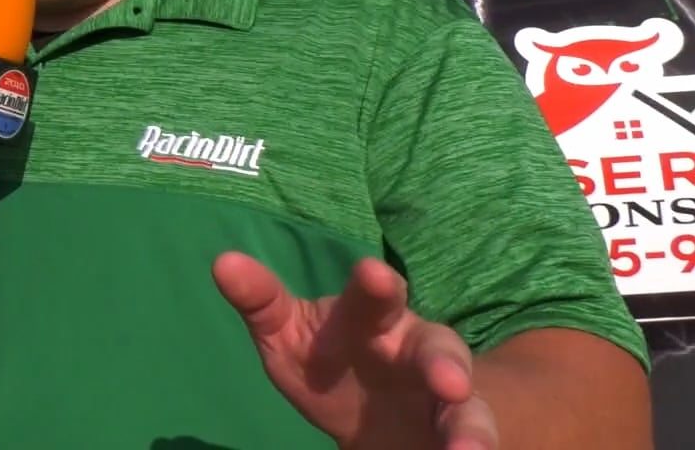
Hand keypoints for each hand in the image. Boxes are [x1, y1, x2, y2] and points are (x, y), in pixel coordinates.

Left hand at [212, 253, 496, 449]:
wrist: (370, 416)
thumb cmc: (325, 359)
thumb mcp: (288, 334)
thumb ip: (260, 301)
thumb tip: (223, 262)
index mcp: (374, 316)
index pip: (375, 296)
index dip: (375, 285)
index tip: (371, 274)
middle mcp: (420, 349)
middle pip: (438, 349)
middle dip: (445, 363)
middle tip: (448, 382)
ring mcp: (446, 396)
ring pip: (466, 409)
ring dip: (469, 429)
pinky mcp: (457, 433)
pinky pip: (471, 441)